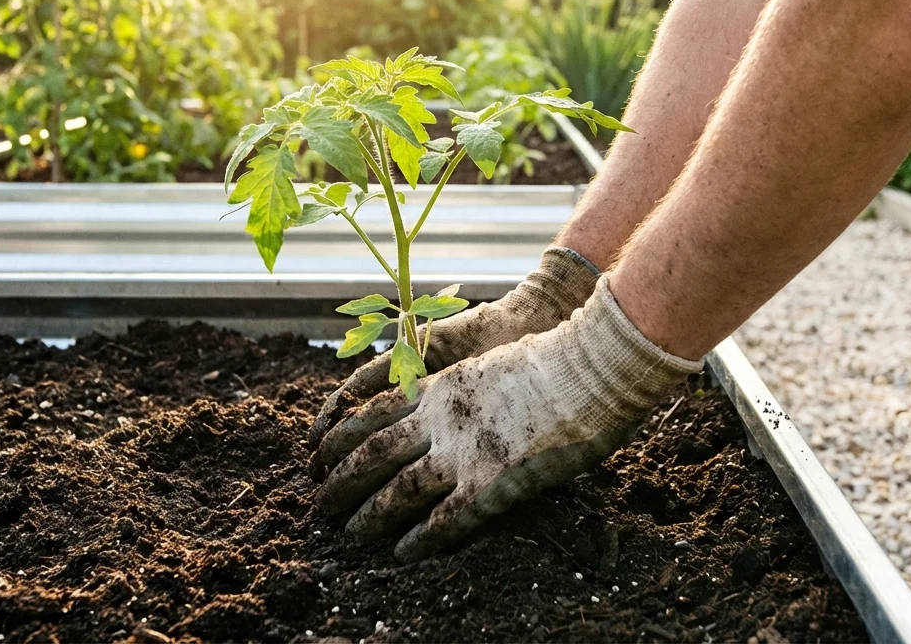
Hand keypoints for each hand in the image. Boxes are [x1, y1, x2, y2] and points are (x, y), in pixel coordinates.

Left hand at [312, 277, 700, 561]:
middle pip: (371, 455)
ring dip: (369, 515)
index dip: (340, 437)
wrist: (591, 366)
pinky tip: (403, 553)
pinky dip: (420, 538)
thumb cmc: (551, 357)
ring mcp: (463, 452)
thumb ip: (459, 388)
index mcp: (438, 386)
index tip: (319, 453)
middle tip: (321, 503)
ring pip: (398, 491)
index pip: (369, 413)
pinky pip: (445, 519)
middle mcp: (439, 419)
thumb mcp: (487, 363)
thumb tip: (442, 402)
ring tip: (349, 533)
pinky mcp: (492, 484)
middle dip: (340, 482)